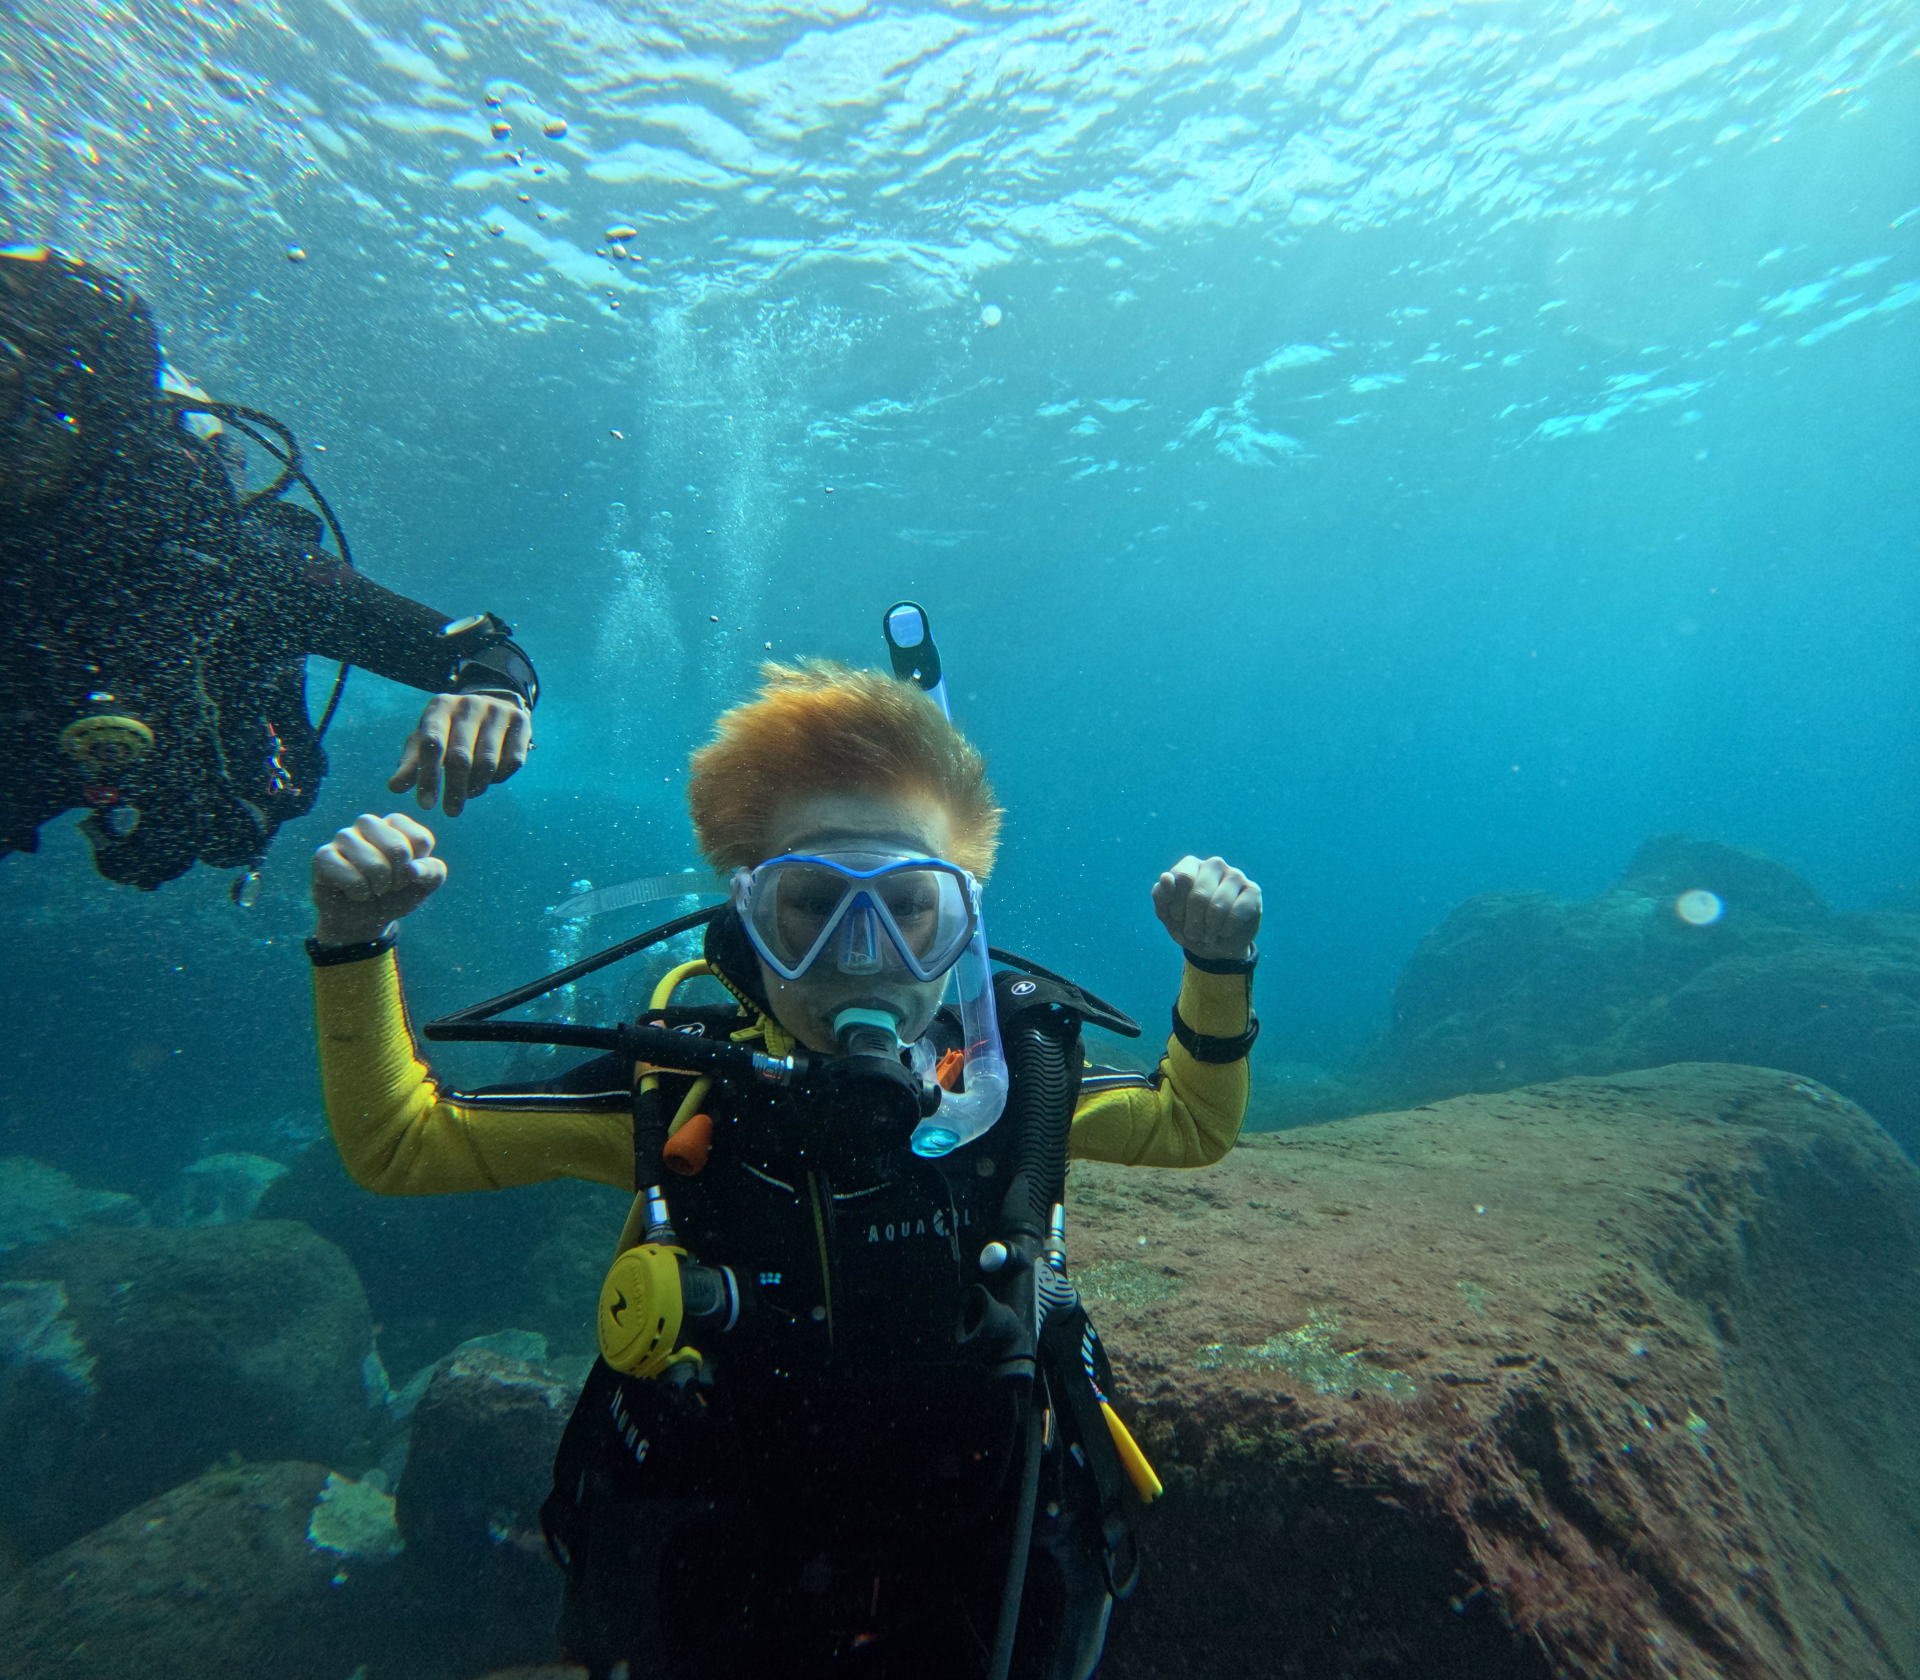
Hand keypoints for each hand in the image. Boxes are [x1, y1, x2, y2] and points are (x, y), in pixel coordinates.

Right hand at [311, 812, 446, 944]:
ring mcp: (344, 837)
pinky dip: (359, 893)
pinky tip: (353, 892)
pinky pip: (352, 878)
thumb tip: (414, 869)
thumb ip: (433, 873)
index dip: (418, 868)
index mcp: (395, 823)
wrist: (364, 919)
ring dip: (378, 886)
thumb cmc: (395, 894)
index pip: (420, 840)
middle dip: (399, 878)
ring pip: (374, 863)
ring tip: (372, 888)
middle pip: (397, 848)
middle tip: (389, 885)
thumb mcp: (423, 885)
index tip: (408, 876)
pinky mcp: (323, 856)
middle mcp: (369, 823)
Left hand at [389, 692, 530, 815]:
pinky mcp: (521, 721)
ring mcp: (497, 711)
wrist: (492, 705)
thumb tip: (395, 788)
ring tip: (468, 794)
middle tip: (451, 812)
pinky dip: (499, 778)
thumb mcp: (426, 740)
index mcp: (440, 706)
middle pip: (461, 757)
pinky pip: (512, 762)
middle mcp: (469, 704)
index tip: (425, 805)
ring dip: (476, 786)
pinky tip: (488, 779)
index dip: (428, 776)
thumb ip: (411, 763)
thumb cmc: (450, 730)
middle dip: (454, 790)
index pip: (432, 744)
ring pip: (487, 763)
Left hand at [1152, 855, 1261, 963]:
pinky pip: (1237, 912)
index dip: (1176, 905)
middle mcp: (1214, 865)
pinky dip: (1226, 929)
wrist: (1214, 947)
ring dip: (1209, 928)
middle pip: (1199, 893)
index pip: (1182, 878)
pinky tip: (1224, 932)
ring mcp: (1236, 875)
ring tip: (1207, 936)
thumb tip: (1166, 877)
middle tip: (1193, 934)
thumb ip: (1161, 896)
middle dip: (1193, 921)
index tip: (1176, 918)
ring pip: (1219, 904)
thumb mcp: (1168, 915)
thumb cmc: (1189, 925)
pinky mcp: (1253, 891)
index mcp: (1191, 865)